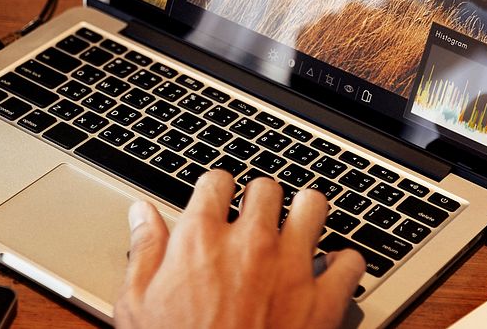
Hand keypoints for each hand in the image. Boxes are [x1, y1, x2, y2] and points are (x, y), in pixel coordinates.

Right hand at [116, 170, 364, 328]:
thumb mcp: (136, 305)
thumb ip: (144, 250)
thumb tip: (142, 213)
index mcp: (201, 239)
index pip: (216, 181)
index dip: (217, 189)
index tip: (218, 200)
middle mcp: (250, 243)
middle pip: (266, 188)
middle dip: (260, 199)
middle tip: (256, 217)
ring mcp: (291, 268)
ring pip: (313, 207)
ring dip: (306, 214)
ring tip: (298, 227)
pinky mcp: (323, 301)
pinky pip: (349, 262)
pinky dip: (342, 265)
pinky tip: (329, 273)